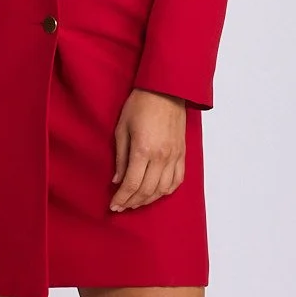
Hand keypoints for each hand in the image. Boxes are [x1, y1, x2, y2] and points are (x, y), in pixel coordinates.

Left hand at [110, 88, 186, 211]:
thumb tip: (117, 180)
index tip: (113, 205)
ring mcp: (174, 156)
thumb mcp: (121, 129)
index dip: (121, 198)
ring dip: (148, 199)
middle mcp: (160, 157)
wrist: (166, 89)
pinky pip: (177, 180)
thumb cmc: (140, 104)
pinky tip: (157, 193)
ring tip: (136, 202)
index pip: (131, 184)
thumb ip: (120, 158)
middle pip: (146, 190)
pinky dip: (166, 191)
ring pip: (162, 189)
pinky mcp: (182, 153)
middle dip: (132, 202)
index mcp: (142, 150)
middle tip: (121, 206)